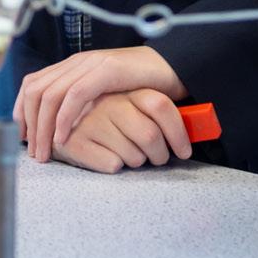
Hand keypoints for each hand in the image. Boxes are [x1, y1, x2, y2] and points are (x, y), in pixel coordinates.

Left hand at [18, 45, 183, 162]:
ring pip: (51, 94)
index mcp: (72, 65)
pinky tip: (63, 137)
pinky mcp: (106, 70)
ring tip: (45, 151)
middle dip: (30, 124)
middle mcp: (76, 62)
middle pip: (36, 90)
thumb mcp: (102, 92)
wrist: (171, 68)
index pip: (33, 83)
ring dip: (44, 126)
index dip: (22, 110)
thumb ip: (80, 100)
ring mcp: (90, 64)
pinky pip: (76, 95)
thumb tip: (55, 123)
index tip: (22, 136)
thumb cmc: (138, 84)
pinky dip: (64, 118)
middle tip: (34, 152)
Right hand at [50, 89, 192, 172]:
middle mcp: (108, 102)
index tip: (184, 151)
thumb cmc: (105, 118)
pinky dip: (116, 167)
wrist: (58, 118)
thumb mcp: (129, 105)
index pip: (162, 107)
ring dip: (138, 163)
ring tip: (129, 157)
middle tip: (157, 159)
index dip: (178, 134)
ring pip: (134, 156)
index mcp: (125, 90)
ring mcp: (90, 121)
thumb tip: (200, 126)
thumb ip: (155, 113)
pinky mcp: (75, 142)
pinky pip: (113, 165)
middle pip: (151, 136)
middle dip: (159, 156)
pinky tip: (109, 159)